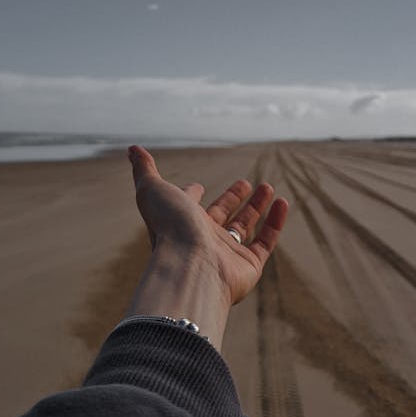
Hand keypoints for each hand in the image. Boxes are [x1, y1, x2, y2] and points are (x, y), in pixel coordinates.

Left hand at [129, 145, 288, 306]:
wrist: (190, 267)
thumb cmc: (169, 227)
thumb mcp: (151, 190)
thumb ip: (144, 170)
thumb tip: (133, 149)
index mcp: (180, 221)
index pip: (187, 206)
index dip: (190, 196)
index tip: (196, 186)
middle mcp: (202, 239)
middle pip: (220, 216)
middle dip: (231, 199)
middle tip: (244, 183)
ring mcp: (226, 254)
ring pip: (245, 227)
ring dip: (256, 207)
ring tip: (267, 187)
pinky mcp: (249, 266)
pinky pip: (266, 241)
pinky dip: (275, 222)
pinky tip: (282, 202)